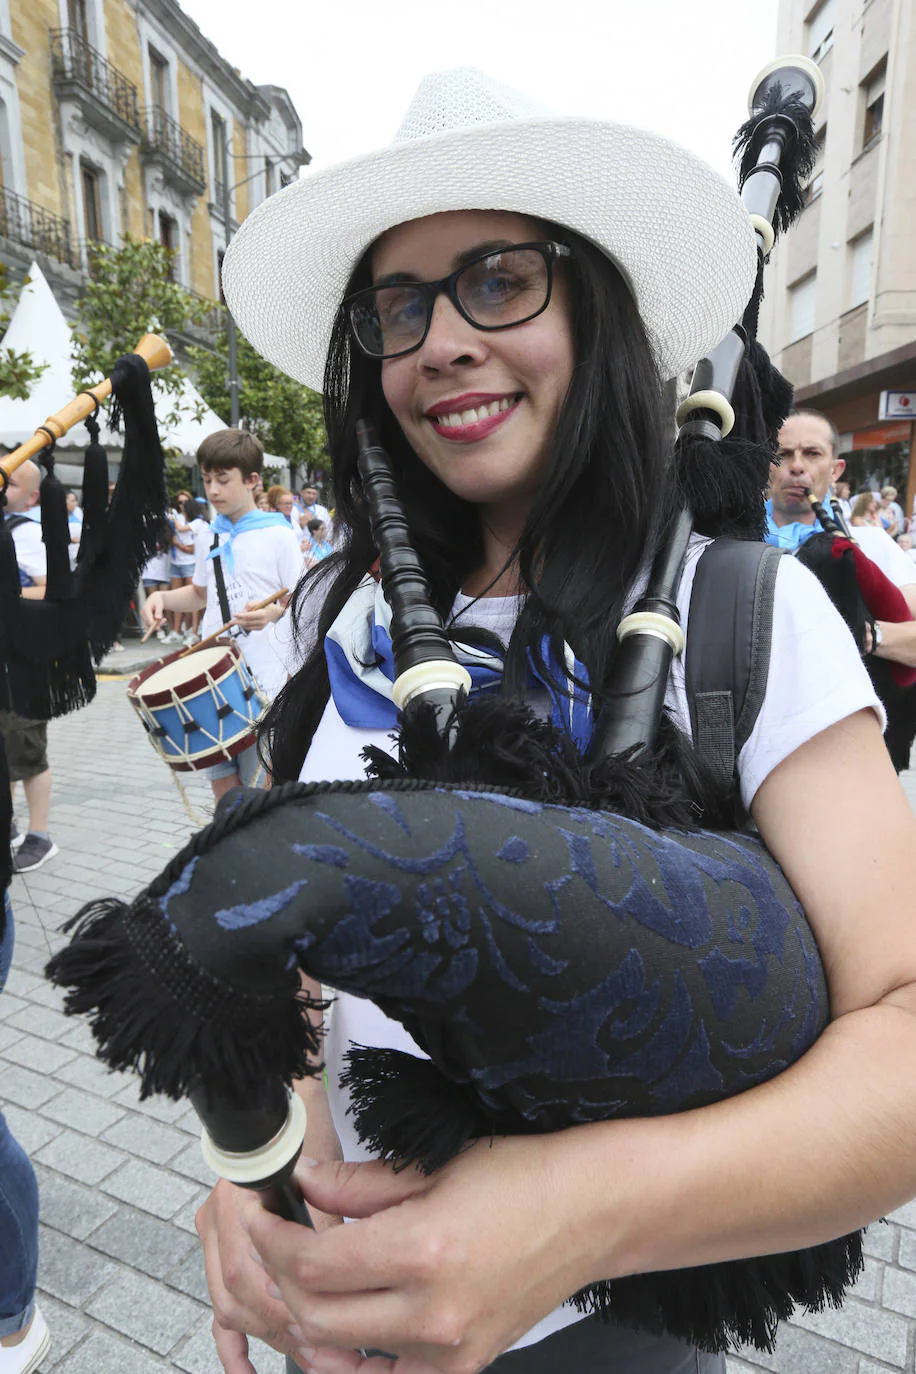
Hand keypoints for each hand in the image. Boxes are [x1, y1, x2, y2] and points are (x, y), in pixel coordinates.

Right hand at [142, 590, 166, 628]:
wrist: (155, 599)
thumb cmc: (157, 600)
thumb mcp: (159, 604)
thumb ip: (158, 611)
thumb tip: (158, 618)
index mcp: (145, 609)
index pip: (148, 619)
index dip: (153, 624)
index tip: (159, 627)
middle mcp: (143, 614)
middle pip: (149, 623)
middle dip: (157, 624)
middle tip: (165, 620)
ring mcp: (144, 617)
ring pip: (150, 625)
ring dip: (158, 624)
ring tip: (164, 619)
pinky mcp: (146, 619)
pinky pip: (152, 625)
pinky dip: (157, 624)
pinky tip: (162, 619)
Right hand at [197, 1155, 344, 1372]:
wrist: (285, 1120)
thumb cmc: (311, 1140)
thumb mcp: (326, 1174)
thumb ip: (326, 1223)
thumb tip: (345, 1286)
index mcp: (240, 1193)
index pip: (251, 1264)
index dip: (284, 1303)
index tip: (324, 1328)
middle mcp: (219, 1214)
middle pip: (237, 1291)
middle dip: (280, 1328)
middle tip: (324, 1353)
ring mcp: (212, 1236)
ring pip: (229, 1305)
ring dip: (268, 1338)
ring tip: (312, 1358)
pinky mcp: (217, 1257)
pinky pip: (218, 1311)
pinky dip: (233, 1349)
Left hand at [234, 600, 283, 631]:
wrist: (272, 613)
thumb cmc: (263, 606)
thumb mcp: (256, 602)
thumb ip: (249, 606)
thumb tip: (242, 613)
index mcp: (262, 614)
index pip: (249, 616)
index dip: (240, 615)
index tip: (234, 614)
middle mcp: (262, 621)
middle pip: (247, 622)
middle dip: (238, 622)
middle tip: (231, 621)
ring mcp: (261, 626)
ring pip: (247, 626)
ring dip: (240, 623)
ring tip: (236, 620)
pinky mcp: (260, 628)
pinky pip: (250, 628)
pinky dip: (244, 625)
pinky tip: (242, 622)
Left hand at [247, 1134, 592, 1373]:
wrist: (589, 1213)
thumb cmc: (519, 1177)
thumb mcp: (433, 1165)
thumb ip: (358, 1183)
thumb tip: (304, 1184)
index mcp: (421, 1250)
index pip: (313, 1264)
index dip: (271, 1241)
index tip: (259, 1217)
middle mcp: (432, 1312)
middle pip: (316, 1316)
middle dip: (280, 1278)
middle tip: (272, 1244)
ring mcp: (448, 1351)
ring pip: (341, 1357)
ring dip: (309, 1322)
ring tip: (303, 1282)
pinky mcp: (463, 1368)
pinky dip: (353, 1363)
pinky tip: (345, 1331)